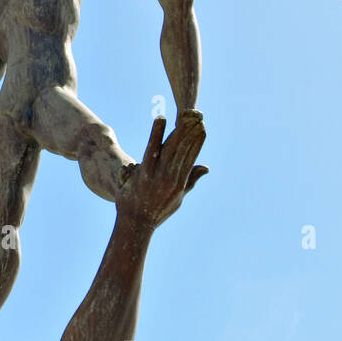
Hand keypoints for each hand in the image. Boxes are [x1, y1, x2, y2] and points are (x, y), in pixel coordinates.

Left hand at [116, 114, 206, 228]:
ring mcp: (159, 175)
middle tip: (198, 117)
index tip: (203, 129)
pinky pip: (152, 149)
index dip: (197, 142)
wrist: (136, 223)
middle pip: (184, 151)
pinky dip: (157, 134)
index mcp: (180, 183)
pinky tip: (161, 119)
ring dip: (180, 131)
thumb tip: (206, 167)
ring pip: (172, 148)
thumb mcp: (177, 198)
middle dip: (191, 133)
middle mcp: (172, 178)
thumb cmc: (155, 212)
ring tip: (186, 116)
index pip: (191, 158)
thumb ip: (191, 181)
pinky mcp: (145, 173)